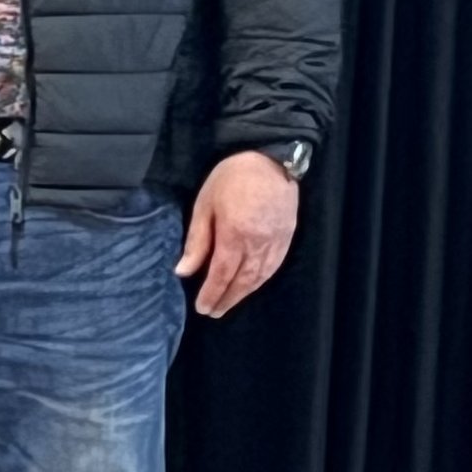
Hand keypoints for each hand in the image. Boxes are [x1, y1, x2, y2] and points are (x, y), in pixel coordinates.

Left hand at [176, 150, 300, 317]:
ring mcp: (276, 241)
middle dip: (227, 299)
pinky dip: (262, 280)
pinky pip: (274, 266)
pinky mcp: (287, 237)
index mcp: (235, 234)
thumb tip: (183, 270)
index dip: (212, 293)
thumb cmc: (232, 177)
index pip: (222, 274)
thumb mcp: (205, 204)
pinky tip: (252, 285)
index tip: (203, 307)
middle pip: (242, 281)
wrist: (270, 159)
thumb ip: (197, 241)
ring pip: (260, 277)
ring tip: (229, 303)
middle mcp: (258, 243)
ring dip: (244, 294)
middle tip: (214, 311)